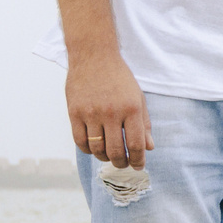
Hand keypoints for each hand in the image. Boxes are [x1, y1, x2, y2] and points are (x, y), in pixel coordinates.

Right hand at [67, 50, 150, 167]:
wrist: (94, 57)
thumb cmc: (119, 78)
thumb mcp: (138, 98)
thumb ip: (144, 124)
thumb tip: (149, 148)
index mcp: (131, 109)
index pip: (136, 144)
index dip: (138, 160)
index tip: (139, 166)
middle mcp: (111, 112)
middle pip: (116, 151)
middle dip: (122, 163)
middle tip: (124, 164)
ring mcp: (91, 113)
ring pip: (97, 149)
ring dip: (105, 158)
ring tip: (110, 156)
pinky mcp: (74, 113)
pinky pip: (80, 141)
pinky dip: (88, 150)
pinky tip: (94, 148)